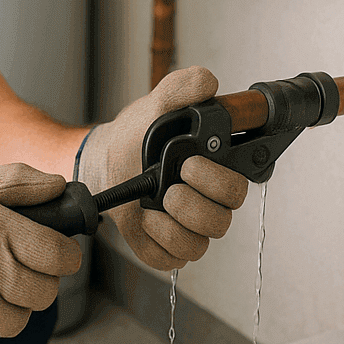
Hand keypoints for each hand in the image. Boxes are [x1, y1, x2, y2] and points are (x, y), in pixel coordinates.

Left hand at [79, 66, 249, 270]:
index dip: (218, 181)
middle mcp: (206, 202)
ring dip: (173, 225)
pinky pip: (171, 260)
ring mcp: (186, 227)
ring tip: (154, 202)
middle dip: (194, 204)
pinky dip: (156, 242)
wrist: (104, 159)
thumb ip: (182, 88)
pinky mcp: (164, 246)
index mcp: (214, 171)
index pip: (239, 189)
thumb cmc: (137, 136)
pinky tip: (144, 219)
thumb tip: (208, 83)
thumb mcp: (156, 105)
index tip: (191, 162)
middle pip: (223, 222)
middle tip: (170, 184)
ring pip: (199, 245)